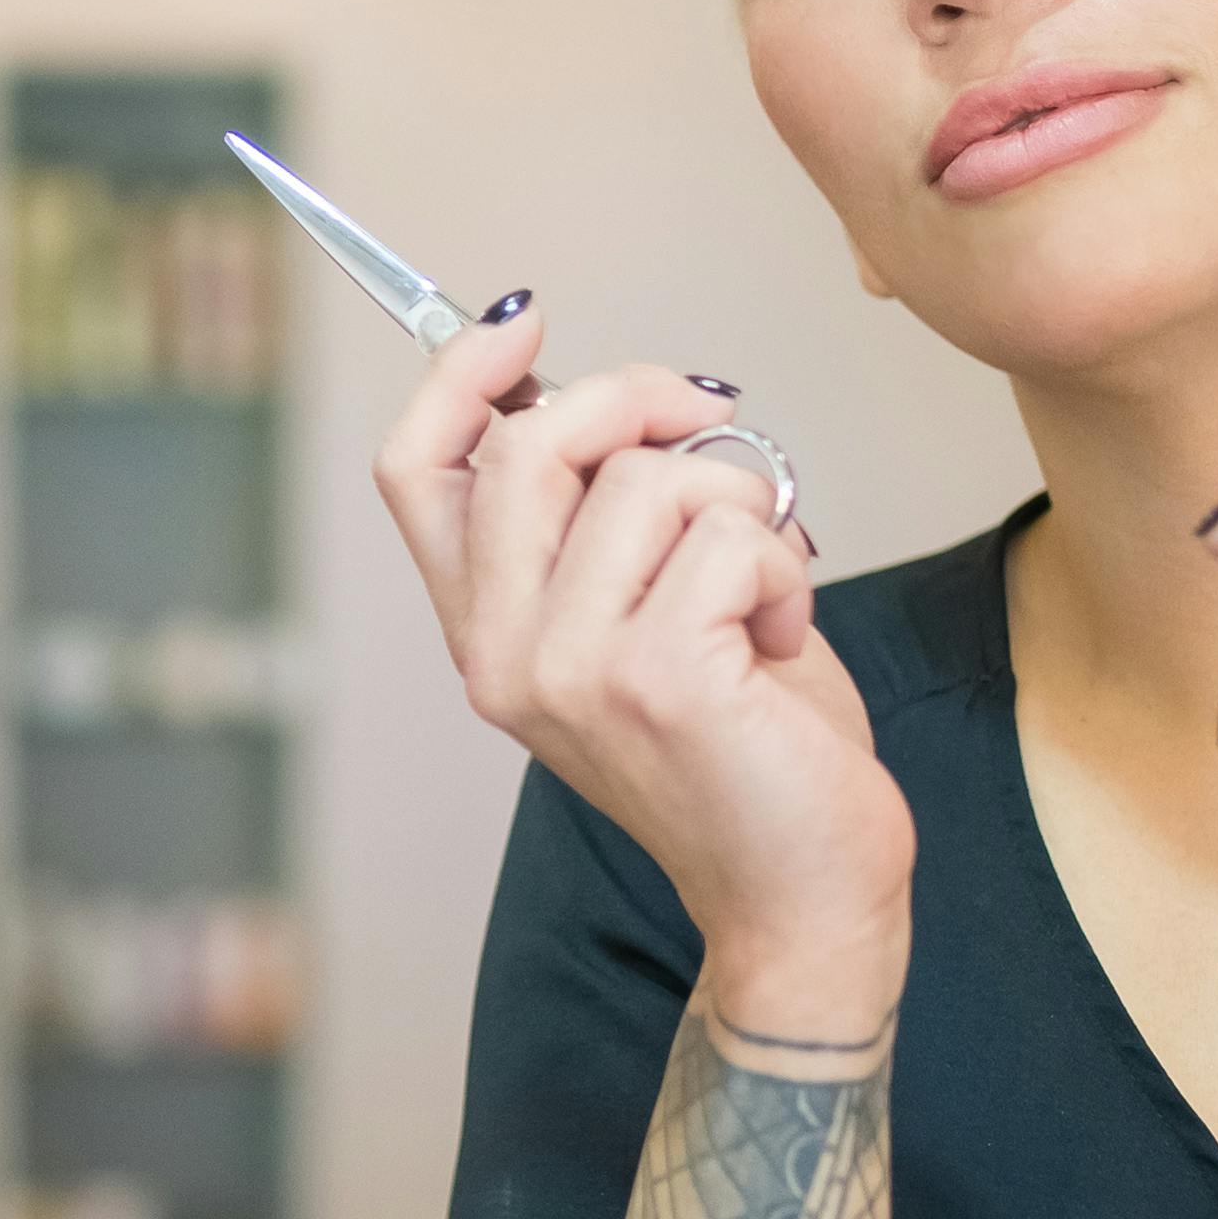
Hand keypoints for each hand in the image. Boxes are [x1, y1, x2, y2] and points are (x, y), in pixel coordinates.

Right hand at [372, 308, 910, 1033]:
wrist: (802, 899)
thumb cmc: (748, 752)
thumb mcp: (649, 615)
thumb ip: (606, 522)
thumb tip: (608, 388)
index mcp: (486, 635)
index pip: (415, 469)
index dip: (460, 371)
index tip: (527, 319)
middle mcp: (504, 655)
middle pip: (530, 445)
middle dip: (640, 400)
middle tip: (713, 428)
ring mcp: (570, 670)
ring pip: (648, 480)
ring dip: (742, 505)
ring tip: (764, 590)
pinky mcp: (657, 679)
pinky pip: (728, 534)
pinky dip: (786, 564)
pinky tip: (784, 636)